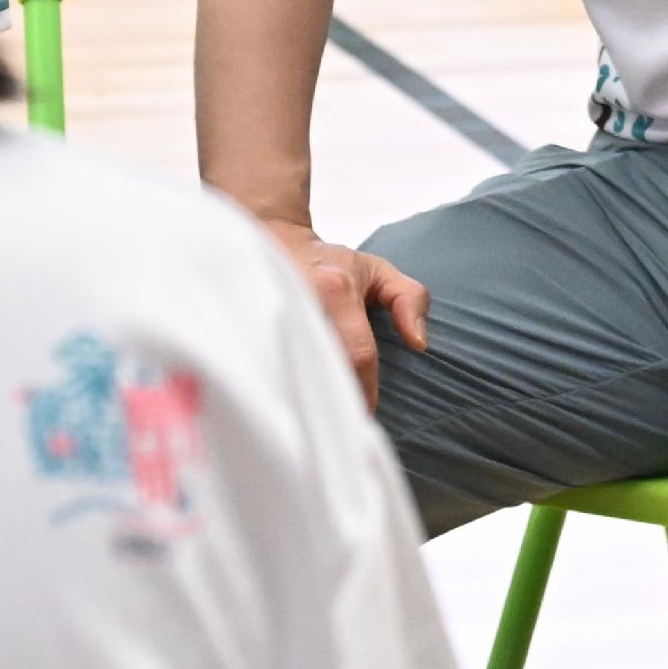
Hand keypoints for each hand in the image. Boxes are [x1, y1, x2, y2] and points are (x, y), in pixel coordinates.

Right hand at [260, 219, 428, 407]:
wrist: (272, 240)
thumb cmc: (331, 263)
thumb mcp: (377, 270)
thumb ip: (410, 299)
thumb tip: (418, 343)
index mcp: (335, 289)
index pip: (357, 354)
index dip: (365, 391)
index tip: (368, 415)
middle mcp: (302, 301)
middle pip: (324, 369)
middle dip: (337, 403)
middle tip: (345, 428)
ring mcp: (270, 314)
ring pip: (295, 372)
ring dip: (309, 400)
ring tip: (320, 422)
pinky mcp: (249, 326)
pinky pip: (269, 367)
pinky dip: (284, 388)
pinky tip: (291, 404)